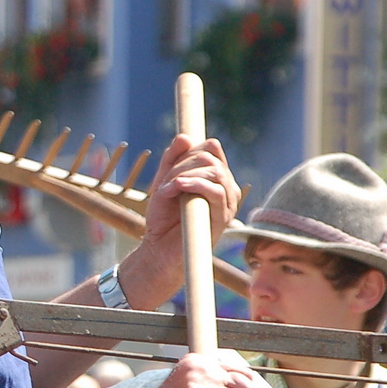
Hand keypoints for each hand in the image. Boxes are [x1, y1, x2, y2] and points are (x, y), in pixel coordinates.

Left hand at [121, 135, 241, 305]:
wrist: (159, 250)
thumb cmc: (162, 218)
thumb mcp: (163, 182)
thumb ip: (171, 160)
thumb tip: (185, 137)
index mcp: (215, 178)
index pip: (211, 147)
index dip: (189, 149)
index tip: (170, 166)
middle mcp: (226, 188)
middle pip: (210, 156)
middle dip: (182, 163)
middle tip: (165, 182)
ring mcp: (227, 203)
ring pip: (213, 170)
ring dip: (184, 174)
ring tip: (167, 189)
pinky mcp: (223, 218)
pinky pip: (215, 190)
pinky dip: (192, 184)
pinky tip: (176, 188)